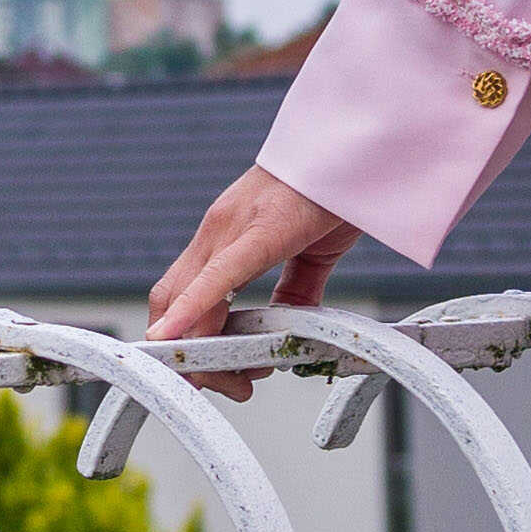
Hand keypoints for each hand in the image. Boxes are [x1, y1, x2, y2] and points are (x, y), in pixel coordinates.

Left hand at [141, 161, 361, 384]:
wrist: (358, 146)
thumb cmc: (335, 190)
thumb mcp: (312, 252)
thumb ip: (295, 289)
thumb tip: (286, 327)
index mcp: (225, 235)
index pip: (180, 293)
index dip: (178, 336)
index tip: (200, 372)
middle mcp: (216, 231)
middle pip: (171, 302)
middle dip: (186, 354)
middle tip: (224, 385)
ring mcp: (229, 227)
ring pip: (186, 298)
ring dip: (202, 350)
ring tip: (238, 379)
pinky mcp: (258, 230)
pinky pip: (216, 278)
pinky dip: (191, 311)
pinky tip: (172, 337)